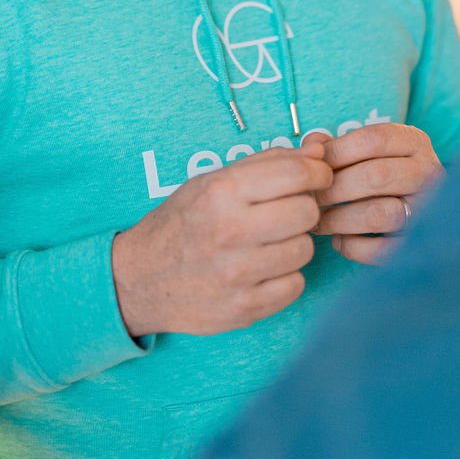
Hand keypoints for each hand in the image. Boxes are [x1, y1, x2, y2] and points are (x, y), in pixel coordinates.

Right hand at [112, 143, 331, 337]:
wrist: (141, 279)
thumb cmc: (182, 222)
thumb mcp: (213, 180)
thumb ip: (267, 163)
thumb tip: (319, 150)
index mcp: (222, 191)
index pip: (296, 173)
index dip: (317, 172)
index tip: (317, 176)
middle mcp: (231, 231)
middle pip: (307, 212)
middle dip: (303, 208)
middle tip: (286, 211)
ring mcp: (238, 274)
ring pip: (305, 249)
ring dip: (294, 243)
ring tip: (270, 242)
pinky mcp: (244, 308)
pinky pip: (295, 285)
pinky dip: (285, 276)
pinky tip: (264, 269)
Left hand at [314, 122, 443, 263]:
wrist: (429, 215)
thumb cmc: (383, 173)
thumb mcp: (367, 151)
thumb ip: (336, 145)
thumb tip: (311, 147)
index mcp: (415, 142)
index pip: (374, 140)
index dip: (337, 152)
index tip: (313, 166)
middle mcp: (429, 173)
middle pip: (376, 176)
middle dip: (335, 188)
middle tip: (312, 197)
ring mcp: (430, 210)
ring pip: (380, 214)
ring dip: (340, 219)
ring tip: (319, 222)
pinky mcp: (421, 244)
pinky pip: (385, 250)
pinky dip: (355, 247)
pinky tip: (338, 240)